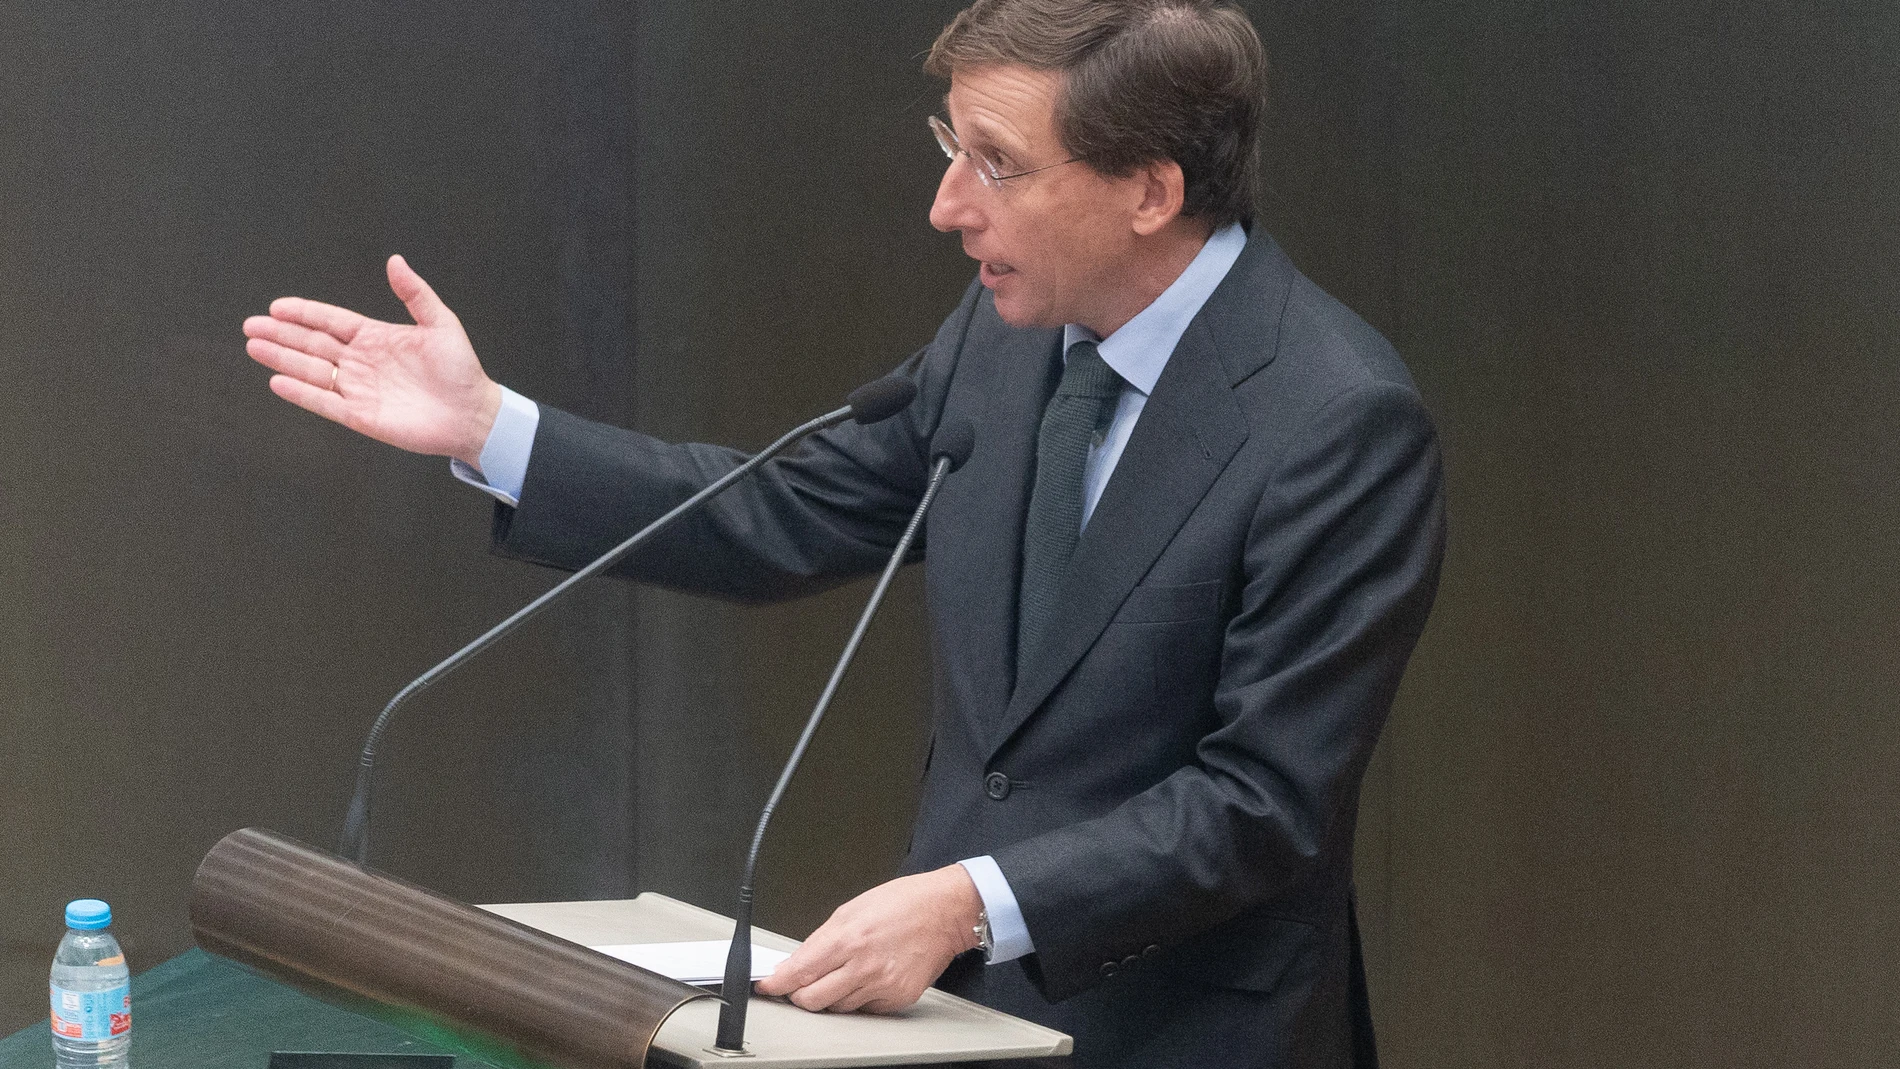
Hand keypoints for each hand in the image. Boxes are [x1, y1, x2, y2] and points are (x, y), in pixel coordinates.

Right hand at [244, 255, 502, 465]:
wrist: (473, 413)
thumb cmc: (461, 370)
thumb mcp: (440, 324)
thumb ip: (415, 293)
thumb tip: (395, 261)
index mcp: (376, 338)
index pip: (331, 322)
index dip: (304, 313)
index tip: (277, 306)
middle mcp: (362, 362)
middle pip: (313, 345)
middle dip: (282, 334)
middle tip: (251, 325)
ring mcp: (359, 389)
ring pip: (313, 371)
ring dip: (283, 359)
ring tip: (254, 347)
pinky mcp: (361, 416)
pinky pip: (325, 402)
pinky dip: (302, 393)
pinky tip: (278, 381)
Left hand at [755, 865, 982, 1014]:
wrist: (945, 912)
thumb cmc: (903, 903)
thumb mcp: (851, 909)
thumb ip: (820, 940)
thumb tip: (796, 963)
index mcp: (848, 939)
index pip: (800, 972)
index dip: (777, 983)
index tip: (767, 987)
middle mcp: (864, 966)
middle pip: (813, 1000)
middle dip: (800, 995)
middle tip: (800, 986)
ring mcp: (882, 986)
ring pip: (838, 1008)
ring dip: (830, 996)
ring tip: (842, 973)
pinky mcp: (897, 998)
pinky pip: (865, 1009)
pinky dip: (858, 998)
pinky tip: (866, 978)